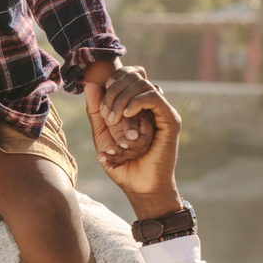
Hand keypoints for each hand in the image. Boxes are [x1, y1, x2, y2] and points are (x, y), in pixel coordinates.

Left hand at [85, 79, 182, 218]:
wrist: (139, 188)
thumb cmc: (122, 165)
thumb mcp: (102, 134)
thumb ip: (96, 111)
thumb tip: (91, 83)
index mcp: (137, 107)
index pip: (126, 75)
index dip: (111, 83)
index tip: (101, 108)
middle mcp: (151, 106)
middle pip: (134, 75)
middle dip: (113, 92)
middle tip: (106, 116)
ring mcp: (162, 111)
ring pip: (142, 85)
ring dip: (122, 101)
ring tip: (113, 121)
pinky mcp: (170, 120)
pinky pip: (153, 97)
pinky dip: (136, 102)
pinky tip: (125, 115)